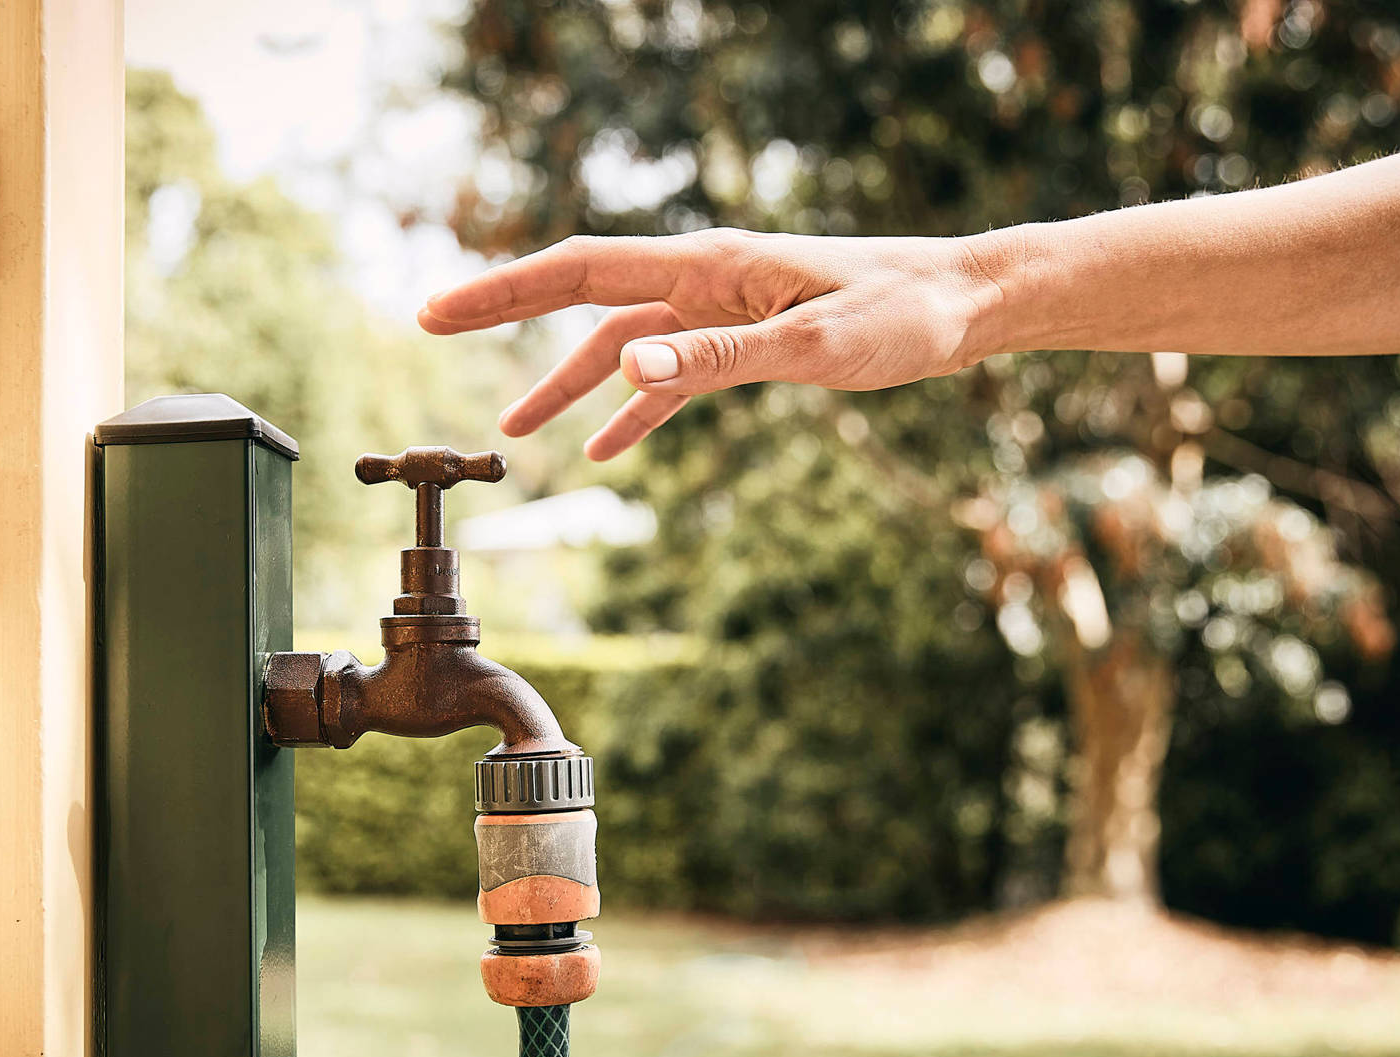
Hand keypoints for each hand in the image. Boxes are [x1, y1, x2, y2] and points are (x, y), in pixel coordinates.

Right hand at [417, 229, 1007, 459]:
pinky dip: (636, 409)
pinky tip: (612, 448)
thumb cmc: (903, 312)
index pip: (581, 272)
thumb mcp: (810, 344)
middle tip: (432, 326)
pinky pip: (673, 375)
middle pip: (584, 298)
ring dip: (569, 384)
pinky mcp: (750, 340)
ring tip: (517, 430)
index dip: (502, 290)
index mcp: (709, 265)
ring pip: (623, 345)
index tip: (437, 308)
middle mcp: (705, 279)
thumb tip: (624, 370)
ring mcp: (724, 309)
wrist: (967, 305)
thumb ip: (715, 359)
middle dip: (507, 316)